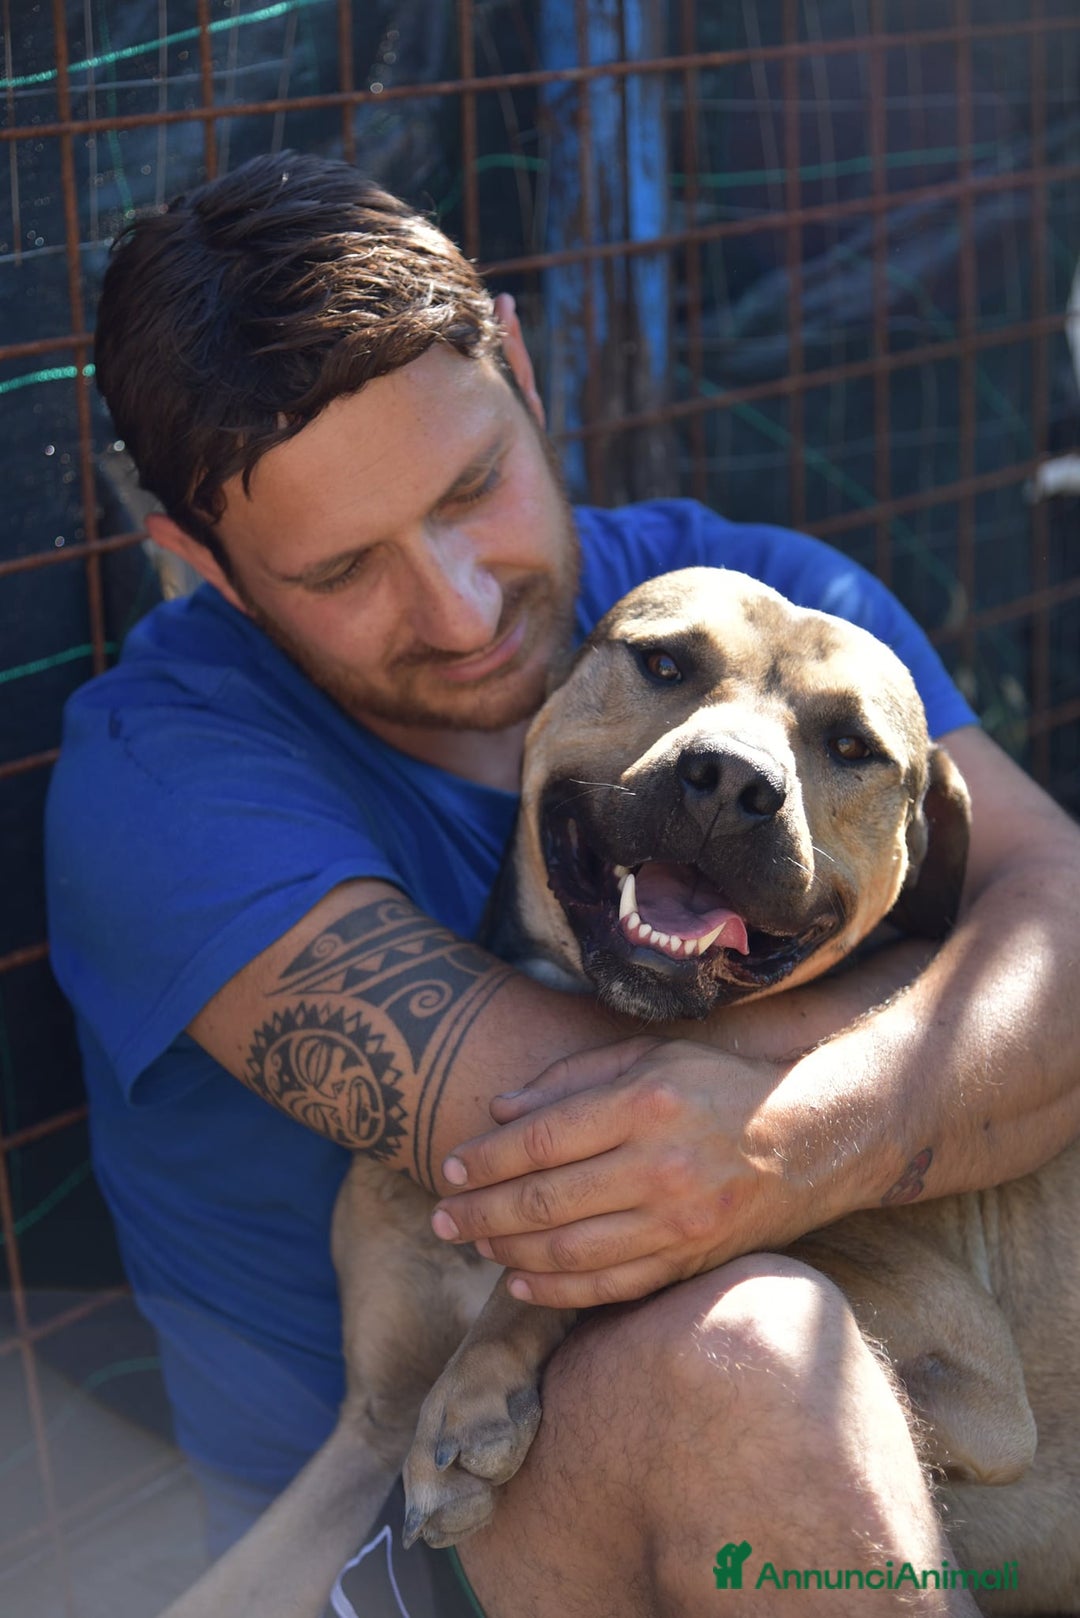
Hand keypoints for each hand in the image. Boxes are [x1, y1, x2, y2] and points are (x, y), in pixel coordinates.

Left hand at [430, 1035, 809, 1307]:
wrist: (810, 1137)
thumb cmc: (717, 1086)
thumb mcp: (650, 1057)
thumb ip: (573, 1078)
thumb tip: (500, 1111)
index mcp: (644, 1104)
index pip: (542, 1139)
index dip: (487, 1159)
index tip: (450, 1169)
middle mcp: (660, 1165)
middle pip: (545, 1200)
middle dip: (481, 1211)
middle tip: (439, 1219)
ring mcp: (677, 1221)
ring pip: (570, 1251)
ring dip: (508, 1252)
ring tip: (473, 1245)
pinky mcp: (690, 1261)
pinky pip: (610, 1286)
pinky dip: (557, 1292)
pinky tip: (519, 1283)